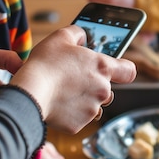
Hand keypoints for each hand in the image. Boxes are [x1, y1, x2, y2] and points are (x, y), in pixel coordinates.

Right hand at [9, 25, 136, 132]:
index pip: (129, 71)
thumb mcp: (61, 37)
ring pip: (93, 106)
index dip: (123, 70)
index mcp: (102, 67)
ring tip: (62, 92)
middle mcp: (103, 89)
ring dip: (82, 101)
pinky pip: (78, 119)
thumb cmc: (45, 64)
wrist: (30, 92)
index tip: (116, 71)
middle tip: (71, 80)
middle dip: (92, 86)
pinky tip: (57, 104)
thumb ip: (78, 33)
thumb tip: (83, 35)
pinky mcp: (79, 125)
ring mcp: (92, 109)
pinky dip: (69, 114)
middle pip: (106, 89)